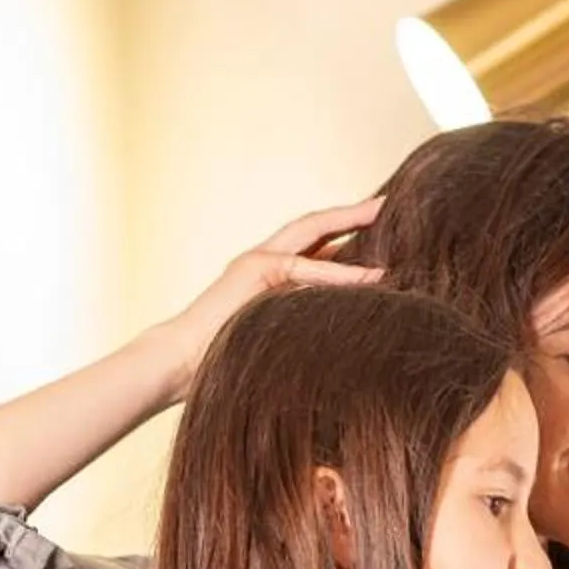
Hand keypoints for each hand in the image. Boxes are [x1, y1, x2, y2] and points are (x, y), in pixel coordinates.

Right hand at [158, 200, 382, 398]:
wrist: (180, 365)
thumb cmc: (228, 359)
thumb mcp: (280, 331)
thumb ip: (308, 315)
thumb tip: (356, 320)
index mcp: (269, 273)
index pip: (313, 244)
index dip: (344, 231)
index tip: (376, 225)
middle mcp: (263, 259)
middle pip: (314, 225)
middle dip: (351, 212)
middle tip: (388, 203)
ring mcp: (256, 260)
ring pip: (311, 234)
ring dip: (350, 223)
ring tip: (384, 214)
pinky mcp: (254, 270)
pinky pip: (304, 268)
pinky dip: (339, 272)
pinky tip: (370, 276)